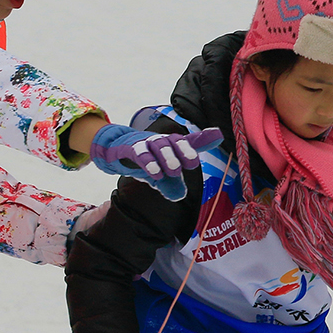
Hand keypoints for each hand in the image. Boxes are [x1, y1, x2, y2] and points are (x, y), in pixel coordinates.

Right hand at [87, 124, 220, 200]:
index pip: (189, 141)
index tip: (218, 135)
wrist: (114, 151)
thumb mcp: (160, 174)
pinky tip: (155, 173)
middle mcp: (160, 141)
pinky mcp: (129, 148)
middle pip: (174, 141)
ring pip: (158, 145)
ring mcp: (145, 143)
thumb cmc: (143, 160)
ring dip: (167, 157)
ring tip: (174, 171)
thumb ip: (170, 184)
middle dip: (184, 151)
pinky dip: (148, 161)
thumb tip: (179, 196)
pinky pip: (140, 152)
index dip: (203, 138)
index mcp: (171, 145)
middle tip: (191, 165)